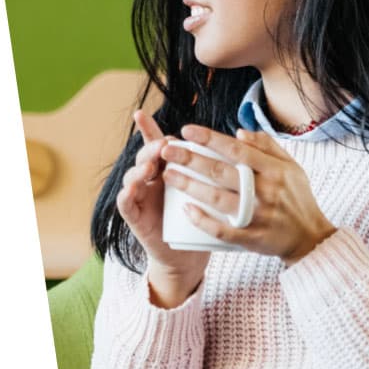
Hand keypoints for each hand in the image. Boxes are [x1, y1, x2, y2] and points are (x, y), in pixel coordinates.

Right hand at [115, 112, 211, 306]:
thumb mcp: (215, 189)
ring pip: (133, 176)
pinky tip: (132, 188)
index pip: (158, 145)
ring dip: (139, 168)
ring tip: (151, 166)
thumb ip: (223, 163)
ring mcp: (142, 197)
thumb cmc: (206, 218)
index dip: (148, 129)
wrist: (191, 254)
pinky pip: (126, 204)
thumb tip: (242, 135)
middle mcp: (152, 178)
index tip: (141, 114)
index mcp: (169, 167)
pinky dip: (127, 194)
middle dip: (153, 147)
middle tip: (165, 145)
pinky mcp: (136, 217)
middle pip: (146, 156)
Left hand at [160, 125, 336, 265]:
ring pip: (218, 199)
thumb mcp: (291, 167)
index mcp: (275, 171)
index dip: (210, 139)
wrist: (309, 236)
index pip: (237, 150)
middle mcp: (266, 191)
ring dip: (190, 186)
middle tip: (167, 150)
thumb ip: (267, 147)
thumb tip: (239, 132)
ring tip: (168, 175)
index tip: (187, 131)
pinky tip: (185, 209)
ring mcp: (258, 216)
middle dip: (191, 159)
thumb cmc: (297, 197)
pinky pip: (222, 229)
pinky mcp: (251, 238)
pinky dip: (203, 220)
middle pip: (222, 172)